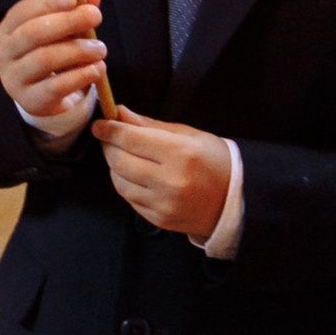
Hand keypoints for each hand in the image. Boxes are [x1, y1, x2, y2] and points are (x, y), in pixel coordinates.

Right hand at [0, 0, 105, 122]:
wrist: (43, 94)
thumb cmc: (52, 50)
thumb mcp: (64, 28)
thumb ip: (77, 8)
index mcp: (8, 29)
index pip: (22, 11)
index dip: (47, 2)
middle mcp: (4, 53)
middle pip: (32, 33)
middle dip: (66, 22)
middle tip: (96, 16)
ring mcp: (13, 79)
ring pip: (44, 59)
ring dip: (77, 50)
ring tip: (101, 49)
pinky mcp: (30, 101)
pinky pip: (55, 86)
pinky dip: (80, 76)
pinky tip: (97, 69)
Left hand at [96, 110, 232, 237]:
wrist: (236, 200)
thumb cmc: (215, 161)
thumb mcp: (189, 135)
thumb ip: (151, 126)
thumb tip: (121, 114)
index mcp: (180, 153)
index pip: (131, 139)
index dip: (110, 130)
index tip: (100, 125)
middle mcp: (170, 181)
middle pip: (120, 161)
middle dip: (109, 147)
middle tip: (109, 138)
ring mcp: (164, 204)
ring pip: (120, 183)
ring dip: (116, 167)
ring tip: (124, 157)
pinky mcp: (159, 220)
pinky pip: (130, 200)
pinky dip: (127, 185)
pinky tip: (136, 176)